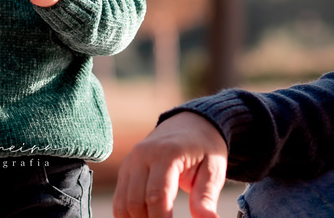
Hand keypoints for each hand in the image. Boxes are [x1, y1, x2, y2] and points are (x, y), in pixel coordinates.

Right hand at [114, 112, 228, 217]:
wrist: (189, 124)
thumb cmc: (204, 148)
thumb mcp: (213, 169)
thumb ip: (207, 196)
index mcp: (166, 153)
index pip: (156, 196)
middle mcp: (142, 156)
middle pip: (135, 203)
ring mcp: (130, 162)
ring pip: (123, 204)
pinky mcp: (126, 169)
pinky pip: (119, 199)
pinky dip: (127, 216)